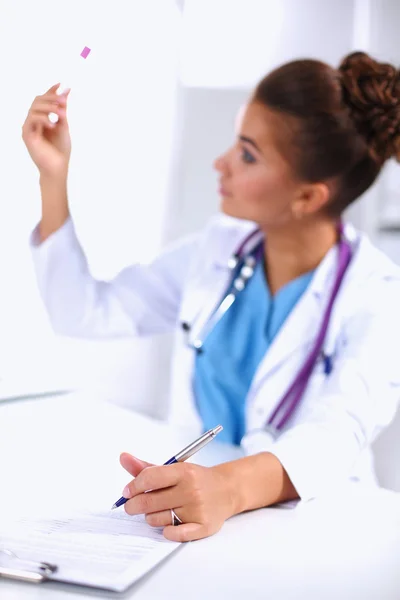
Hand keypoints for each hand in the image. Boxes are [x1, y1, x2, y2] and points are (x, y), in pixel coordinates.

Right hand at [22, 83, 71, 177]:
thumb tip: (66, 90)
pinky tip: (53, 124)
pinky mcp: (26, 134)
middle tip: (64, 101)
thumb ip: (62, 109)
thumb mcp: (64, 125)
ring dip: (49, 108)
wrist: (57, 168)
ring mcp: (29, 127)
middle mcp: (33, 121)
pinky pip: (31, 119)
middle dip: (51, 98)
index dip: (50, 91)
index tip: (60, 84)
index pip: (43, 100)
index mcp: (42, 119)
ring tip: (61, 114)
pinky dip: (43, 119)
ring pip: (34, 108)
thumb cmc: (60, 150)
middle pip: (37, 100)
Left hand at [119, 453, 235, 541]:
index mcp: (184, 472)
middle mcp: (191, 490)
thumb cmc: (196, 479)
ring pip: (156, 519)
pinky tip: (167, 524)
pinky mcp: (203, 526)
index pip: (150, 478)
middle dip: (134, 505)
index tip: (127, 491)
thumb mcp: (174, 468)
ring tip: (159, 510)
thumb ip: (147, 467)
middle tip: (132, 505)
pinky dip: (166, 531)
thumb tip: (123, 458)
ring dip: (151, 516)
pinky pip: (173, 534)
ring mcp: (197, 509)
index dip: (133, 486)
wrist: (227, 489)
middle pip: (149, 501)